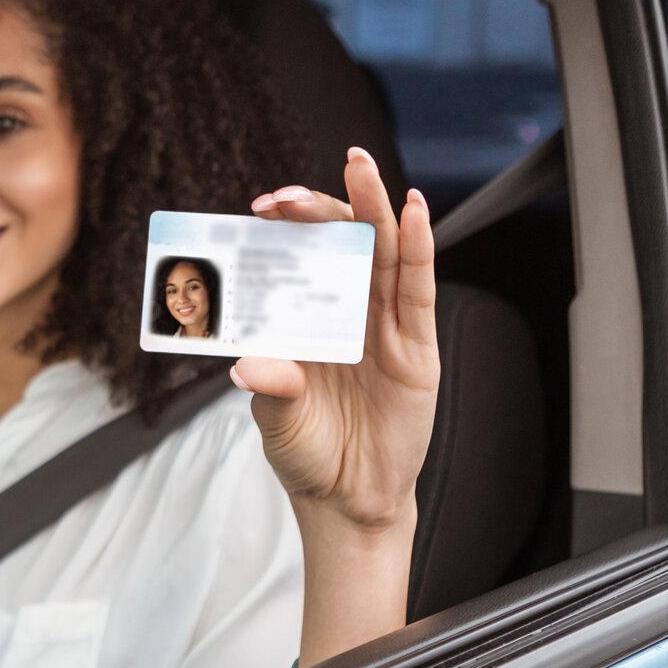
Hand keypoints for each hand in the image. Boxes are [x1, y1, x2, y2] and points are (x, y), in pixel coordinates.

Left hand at [237, 147, 437, 537]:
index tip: (260, 209)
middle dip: (320, 209)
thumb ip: (269, 388)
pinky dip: (417, 248)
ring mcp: (383, 327)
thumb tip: (250, 364)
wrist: (348, 500)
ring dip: (373, 207)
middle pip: (340, 244)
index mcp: (306, 322)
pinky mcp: (416, 348)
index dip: (283, 230)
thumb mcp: (276, 421)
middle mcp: (346, 314)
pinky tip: (412, 213)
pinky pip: (417, 290)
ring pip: (381, 254)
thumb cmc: (307, 454)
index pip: (297, 259)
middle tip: (292, 194)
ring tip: (361, 167)